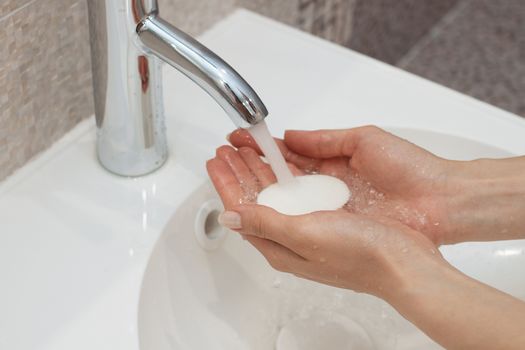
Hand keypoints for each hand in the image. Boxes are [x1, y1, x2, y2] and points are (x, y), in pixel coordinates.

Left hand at [206, 137, 441, 298]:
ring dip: (260, 169)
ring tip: (247, 149)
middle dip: (239, 171)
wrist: (405, 261)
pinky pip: (298, 191)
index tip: (216, 160)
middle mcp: (292, 236)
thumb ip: (265, 223)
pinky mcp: (330, 217)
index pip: (242, 209)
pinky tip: (282, 163)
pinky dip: (286, 173)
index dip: (226, 182)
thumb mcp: (304, 236)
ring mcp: (311, 226)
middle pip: (256, 199)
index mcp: (280, 245)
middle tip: (227, 149)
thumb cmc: (360, 254)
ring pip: (276, 193)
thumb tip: (229, 216)